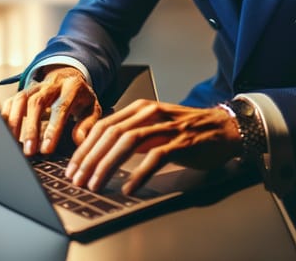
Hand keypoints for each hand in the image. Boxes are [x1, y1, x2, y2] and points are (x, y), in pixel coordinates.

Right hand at [0, 66, 101, 155]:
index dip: (53, 129)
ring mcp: (36, 86)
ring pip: (21, 98)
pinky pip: (12, 99)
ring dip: (15, 121)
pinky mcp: (25, 90)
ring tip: (12, 142)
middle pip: (37, 102)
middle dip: (31, 128)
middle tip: (29, 151)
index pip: (61, 108)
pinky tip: (4, 131)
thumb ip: (88, 123)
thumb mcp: (92, 108)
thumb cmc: (81, 98)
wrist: (71, 76)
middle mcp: (52, 84)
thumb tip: (79, 140)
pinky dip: (6, 114)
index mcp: (72, 87)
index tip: (46, 149)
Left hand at [65, 99, 241, 194]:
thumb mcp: (154, 126)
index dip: (85, 147)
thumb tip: (100, 152)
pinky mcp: (181, 142)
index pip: (104, 126)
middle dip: (91, 158)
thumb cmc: (185, 130)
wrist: (222, 128)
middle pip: (112, 133)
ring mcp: (166, 126)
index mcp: (140, 108)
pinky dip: (139, 173)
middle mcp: (150, 113)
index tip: (73, 168)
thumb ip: (130, 133)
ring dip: (108, 165)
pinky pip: (156, 157)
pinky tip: (128, 187)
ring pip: (129, 142)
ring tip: (96, 184)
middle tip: (77, 180)